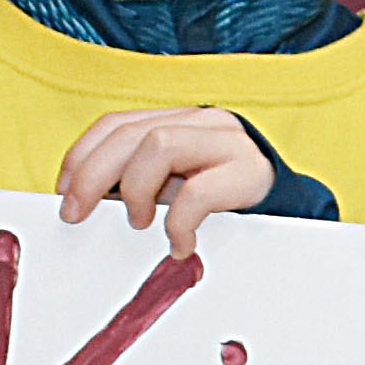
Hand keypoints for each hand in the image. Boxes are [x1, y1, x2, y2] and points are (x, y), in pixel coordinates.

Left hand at [59, 109, 275, 259]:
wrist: (300, 213)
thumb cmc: (232, 205)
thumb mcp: (179, 187)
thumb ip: (141, 182)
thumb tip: (84, 203)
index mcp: (180, 121)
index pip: (117, 124)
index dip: (82, 157)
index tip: (63, 193)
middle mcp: (202, 123)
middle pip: (130, 132)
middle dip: (92, 175)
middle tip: (78, 214)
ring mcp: (227, 143)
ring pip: (159, 144)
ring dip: (135, 189)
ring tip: (141, 222)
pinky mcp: (249, 173)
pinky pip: (199, 191)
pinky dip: (178, 222)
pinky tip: (179, 243)